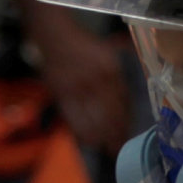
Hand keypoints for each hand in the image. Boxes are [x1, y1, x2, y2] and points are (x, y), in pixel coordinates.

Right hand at [25, 9, 137, 155]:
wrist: (55, 34)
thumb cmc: (84, 45)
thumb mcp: (108, 55)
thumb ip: (117, 78)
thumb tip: (125, 103)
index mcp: (110, 69)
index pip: (122, 101)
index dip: (125, 120)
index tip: (128, 132)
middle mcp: (96, 80)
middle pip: (109, 113)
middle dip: (115, 133)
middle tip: (119, 147)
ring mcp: (77, 87)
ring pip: (92, 118)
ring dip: (101, 136)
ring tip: (107, 149)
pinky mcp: (61, 93)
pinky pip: (73, 117)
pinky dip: (81, 131)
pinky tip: (88, 140)